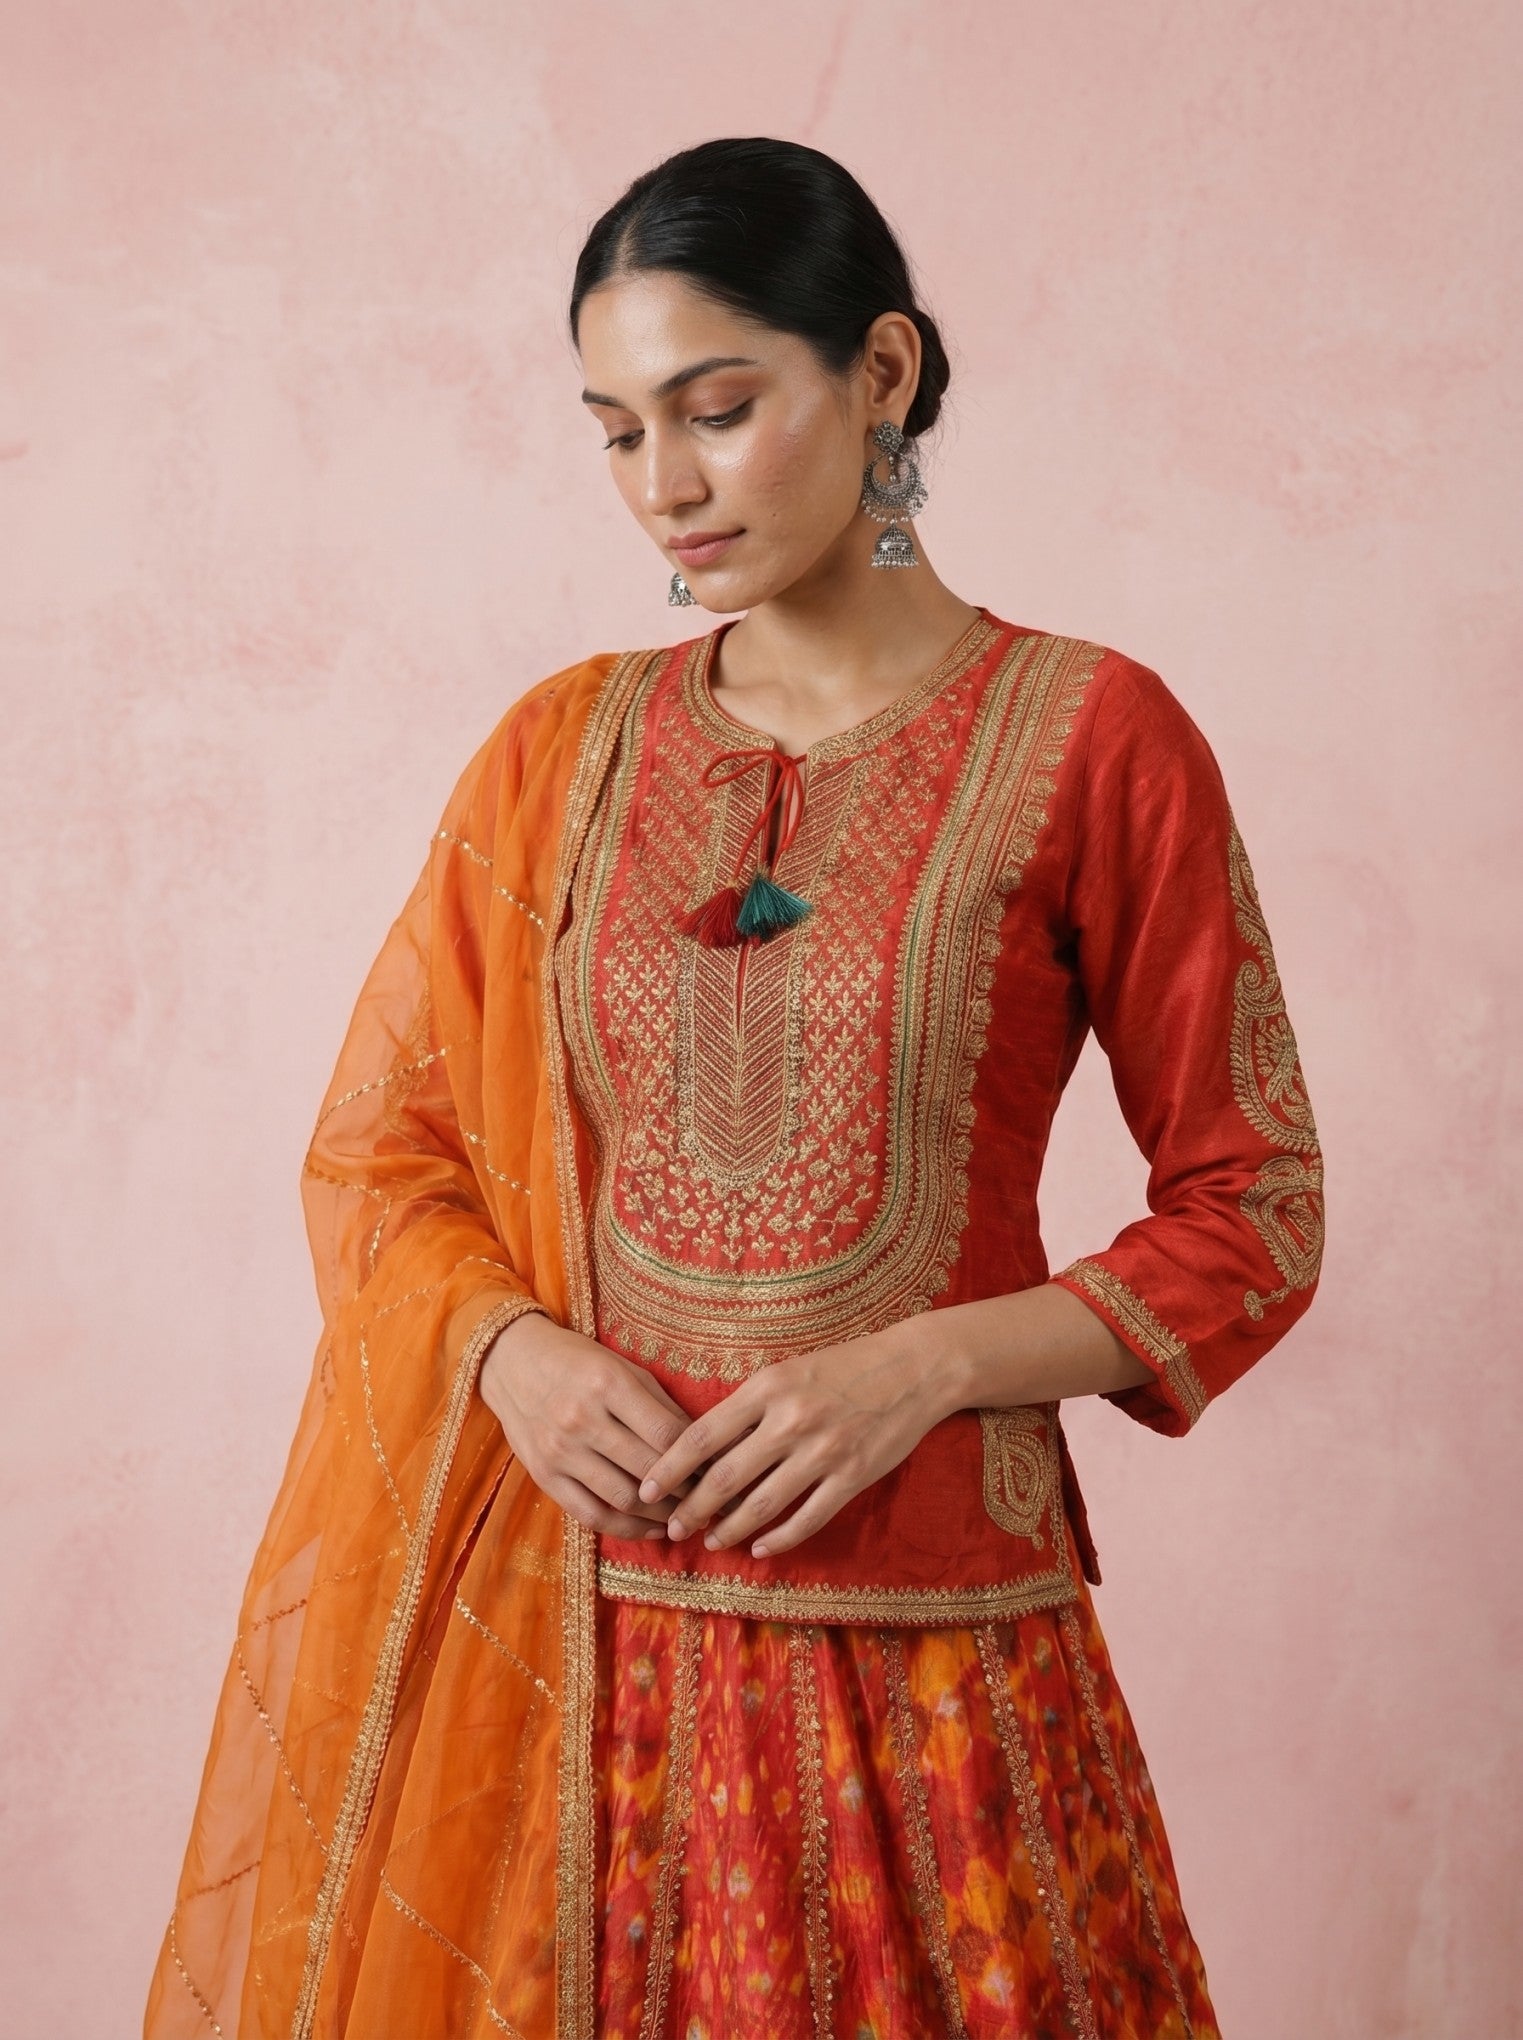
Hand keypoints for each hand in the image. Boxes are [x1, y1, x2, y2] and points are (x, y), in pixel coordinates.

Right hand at [480, 1313, 705, 1538]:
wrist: (512, 1361)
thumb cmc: (578, 1361)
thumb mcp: (621, 1366)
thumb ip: (659, 1404)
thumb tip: (703, 1444)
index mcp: (608, 1383)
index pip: (667, 1434)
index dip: (698, 1458)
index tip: (718, 1470)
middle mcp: (582, 1418)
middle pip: (649, 1469)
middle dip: (687, 1491)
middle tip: (711, 1500)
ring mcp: (560, 1450)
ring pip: (623, 1498)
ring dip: (662, 1515)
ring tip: (686, 1517)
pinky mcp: (544, 1475)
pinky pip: (591, 1514)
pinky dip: (626, 1528)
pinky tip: (651, 1528)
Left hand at [634, 1324, 953, 1558]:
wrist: (914, 1368)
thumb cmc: (844, 1367)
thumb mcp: (789, 1370)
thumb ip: (750, 1405)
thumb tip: (703, 1447)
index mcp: (768, 1388)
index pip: (702, 1435)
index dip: (668, 1468)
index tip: (645, 1489)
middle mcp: (791, 1420)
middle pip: (725, 1477)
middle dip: (692, 1508)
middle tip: (673, 1527)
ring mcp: (823, 1451)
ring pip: (762, 1504)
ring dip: (731, 1528)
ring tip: (712, 1540)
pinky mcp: (853, 1476)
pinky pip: (808, 1517)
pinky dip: (780, 1538)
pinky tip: (762, 1548)